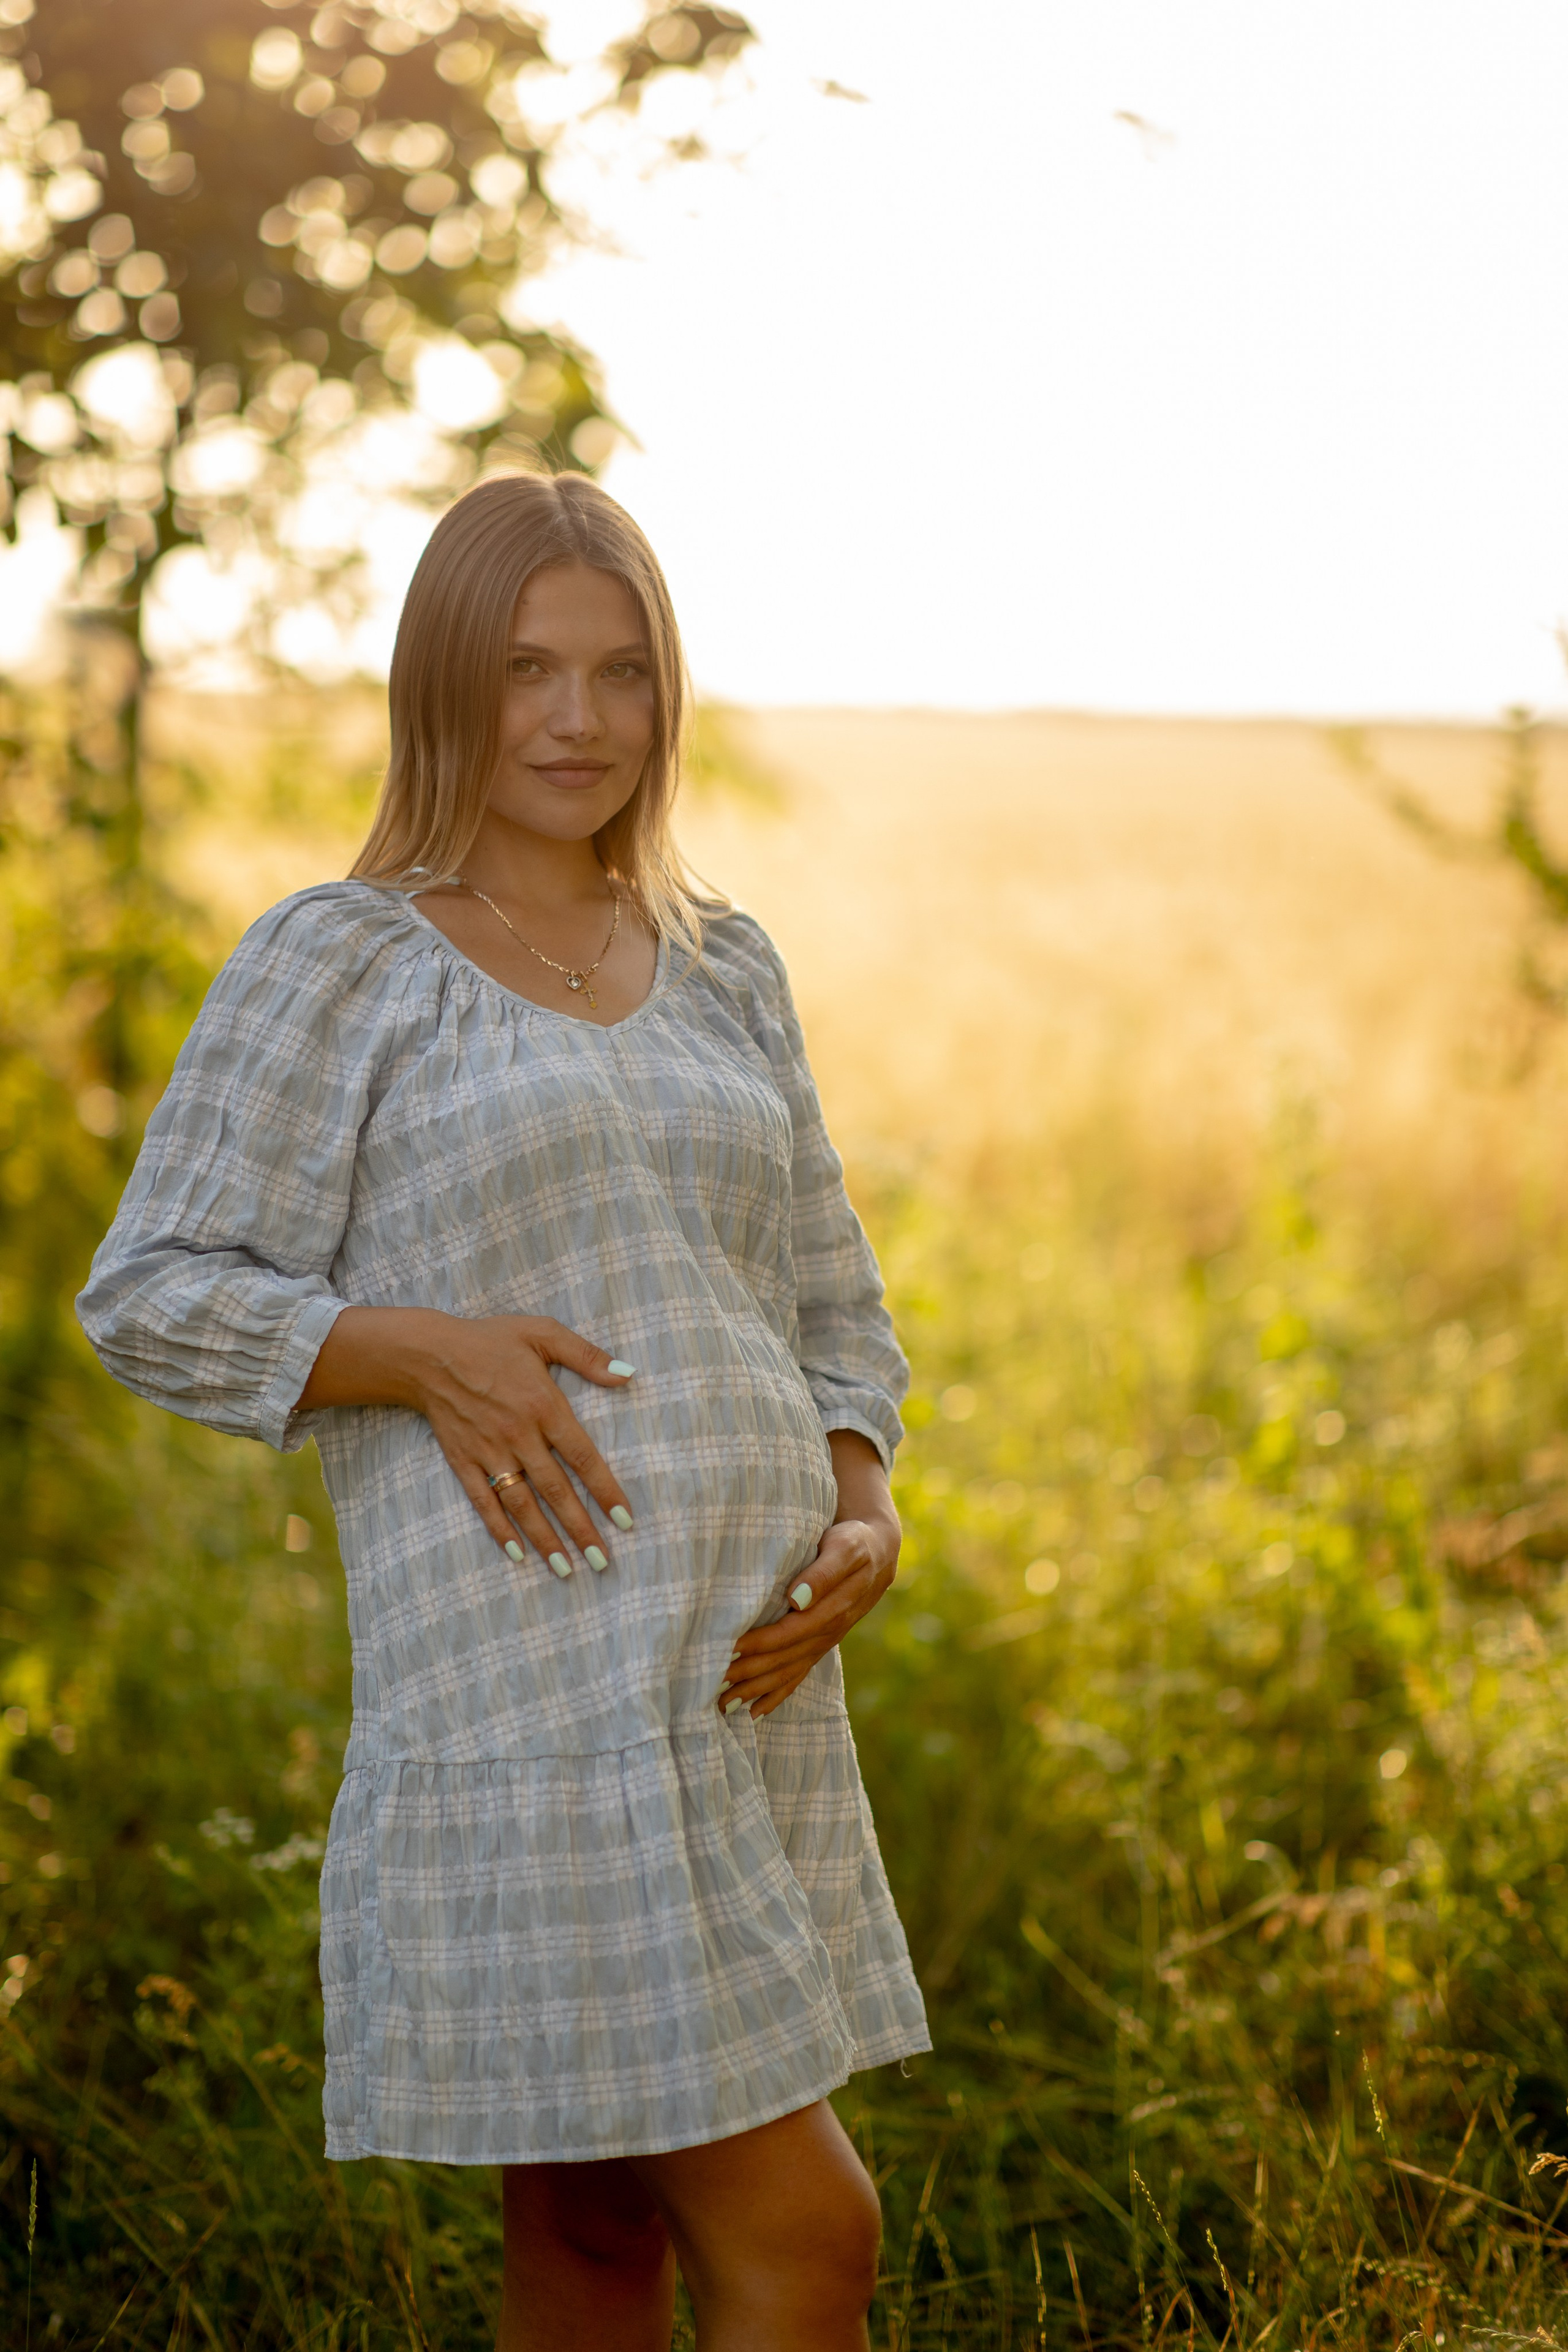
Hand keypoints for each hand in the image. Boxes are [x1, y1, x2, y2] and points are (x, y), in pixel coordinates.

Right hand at [298, 1307, 633, 1575]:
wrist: (428, 1353)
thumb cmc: (490, 1340)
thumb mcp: (542, 1333)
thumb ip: (587, 1356)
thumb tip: (630, 1374)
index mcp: (544, 1406)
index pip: (583, 1458)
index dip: (606, 1492)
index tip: (625, 1520)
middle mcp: (519, 1435)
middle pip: (556, 1491)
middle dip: (581, 1529)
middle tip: (603, 1561)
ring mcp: (489, 1452)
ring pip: (522, 1504)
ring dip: (545, 1539)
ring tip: (566, 1569)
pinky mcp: (463, 1461)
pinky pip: (484, 1502)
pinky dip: (500, 1529)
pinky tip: (517, 1554)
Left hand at [720, 1505, 900, 1720]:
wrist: (876, 1553)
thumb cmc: (853, 1544)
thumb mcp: (844, 1550)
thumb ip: (823, 1574)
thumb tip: (796, 1600)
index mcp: (832, 1610)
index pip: (788, 1632)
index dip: (758, 1643)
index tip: (727, 1649)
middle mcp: (827, 1632)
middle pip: (782, 1658)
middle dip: (747, 1671)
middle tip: (711, 1681)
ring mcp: (823, 1643)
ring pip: (786, 1673)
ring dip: (755, 1689)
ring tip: (722, 1705)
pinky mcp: (819, 1647)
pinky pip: (798, 1677)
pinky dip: (775, 1696)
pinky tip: (754, 1713)